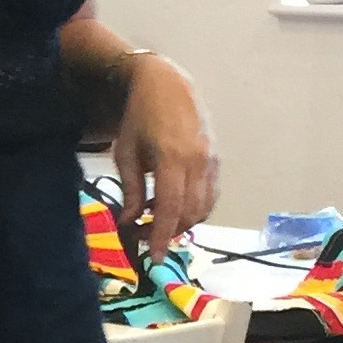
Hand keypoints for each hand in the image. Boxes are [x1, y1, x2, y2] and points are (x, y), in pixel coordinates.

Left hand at [114, 57, 217, 254]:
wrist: (167, 85)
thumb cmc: (139, 118)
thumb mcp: (126, 153)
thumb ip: (130, 190)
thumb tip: (130, 222)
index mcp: (172, 159)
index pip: (170, 208)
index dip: (161, 236)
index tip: (153, 257)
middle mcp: (198, 162)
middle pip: (190, 213)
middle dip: (169, 232)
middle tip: (143, 237)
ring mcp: (212, 161)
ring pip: (204, 207)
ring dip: (182, 222)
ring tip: (156, 222)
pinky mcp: (217, 160)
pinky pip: (210, 194)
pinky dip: (194, 208)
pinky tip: (173, 206)